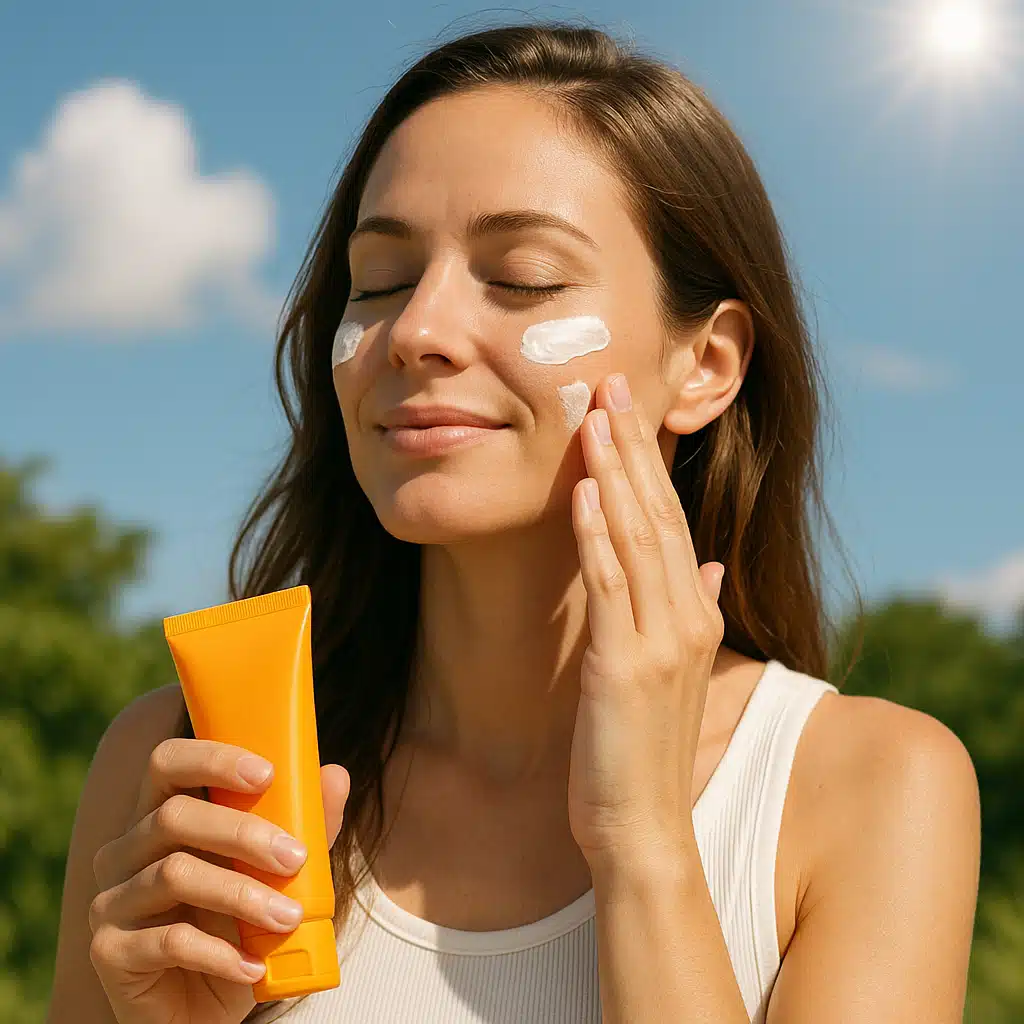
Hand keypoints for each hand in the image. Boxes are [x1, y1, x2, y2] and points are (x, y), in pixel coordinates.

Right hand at [88, 738, 348, 1023]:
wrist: (201, 1006)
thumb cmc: (238, 924)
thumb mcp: (278, 872)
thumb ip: (305, 824)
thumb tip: (336, 775)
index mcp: (161, 814)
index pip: (168, 762)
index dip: (213, 759)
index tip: (267, 773)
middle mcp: (125, 849)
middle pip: (174, 816)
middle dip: (243, 832)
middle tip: (296, 857)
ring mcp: (111, 900)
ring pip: (175, 875)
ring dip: (242, 895)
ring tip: (289, 917)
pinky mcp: (109, 951)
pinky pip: (167, 941)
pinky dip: (219, 952)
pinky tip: (253, 965)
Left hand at [567, 372, 724, 868]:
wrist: (643, 826)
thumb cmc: (643, 748)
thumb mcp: (674, 671)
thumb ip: (692, 610)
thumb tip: (705, 564)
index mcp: (695, 615)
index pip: (671, 519)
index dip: (647, 461)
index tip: (625, 409)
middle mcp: (688, 618)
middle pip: (658, 513)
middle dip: (633, 445)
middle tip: (610, 382)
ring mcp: (661, 642)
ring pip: (638, 537)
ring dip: (615, 471)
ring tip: (596, 413)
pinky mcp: (624, 668)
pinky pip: (611, 586)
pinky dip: (598, 535)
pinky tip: (584, 490)